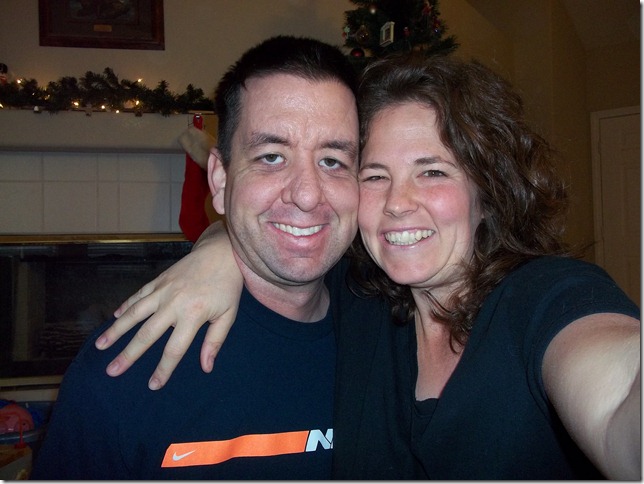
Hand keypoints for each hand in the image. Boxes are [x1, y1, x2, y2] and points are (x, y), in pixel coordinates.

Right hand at [95, 222, 242, 389]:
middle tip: (112, 371)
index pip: (174, 348)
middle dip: (129, 355)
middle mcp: (173, 303)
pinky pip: (138, 295)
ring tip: (101, 346)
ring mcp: (163, 290)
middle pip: (147, 334)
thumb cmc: (227, 286)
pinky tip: (114, 317)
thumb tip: (205, 367)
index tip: (153, 385)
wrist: (221, 252)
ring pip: (135, 313)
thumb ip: (215, 341)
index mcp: (193, 315)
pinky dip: (125, 306)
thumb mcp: (228, 314)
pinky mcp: (158, 280)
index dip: (164, 369)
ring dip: (116, 330)